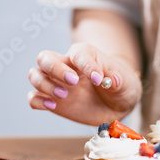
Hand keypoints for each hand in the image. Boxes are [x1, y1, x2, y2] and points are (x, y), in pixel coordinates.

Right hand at [27, 43, 141, 125]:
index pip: (78, 53)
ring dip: (45, 84)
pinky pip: (33, 97)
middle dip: (55, 69)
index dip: (86, 65)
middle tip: (74, 82)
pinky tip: (52, 106)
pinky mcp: (52, 100)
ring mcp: (57, 83)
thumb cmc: (121, 87)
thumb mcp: (126, 83)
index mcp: (85, 55)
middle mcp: (67, 66)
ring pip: (35, 75)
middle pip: (45, 58)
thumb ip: (118, 80)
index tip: (98, 80)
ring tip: (64, 95)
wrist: (117, 104)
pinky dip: (38, 101)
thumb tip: (111, 80)